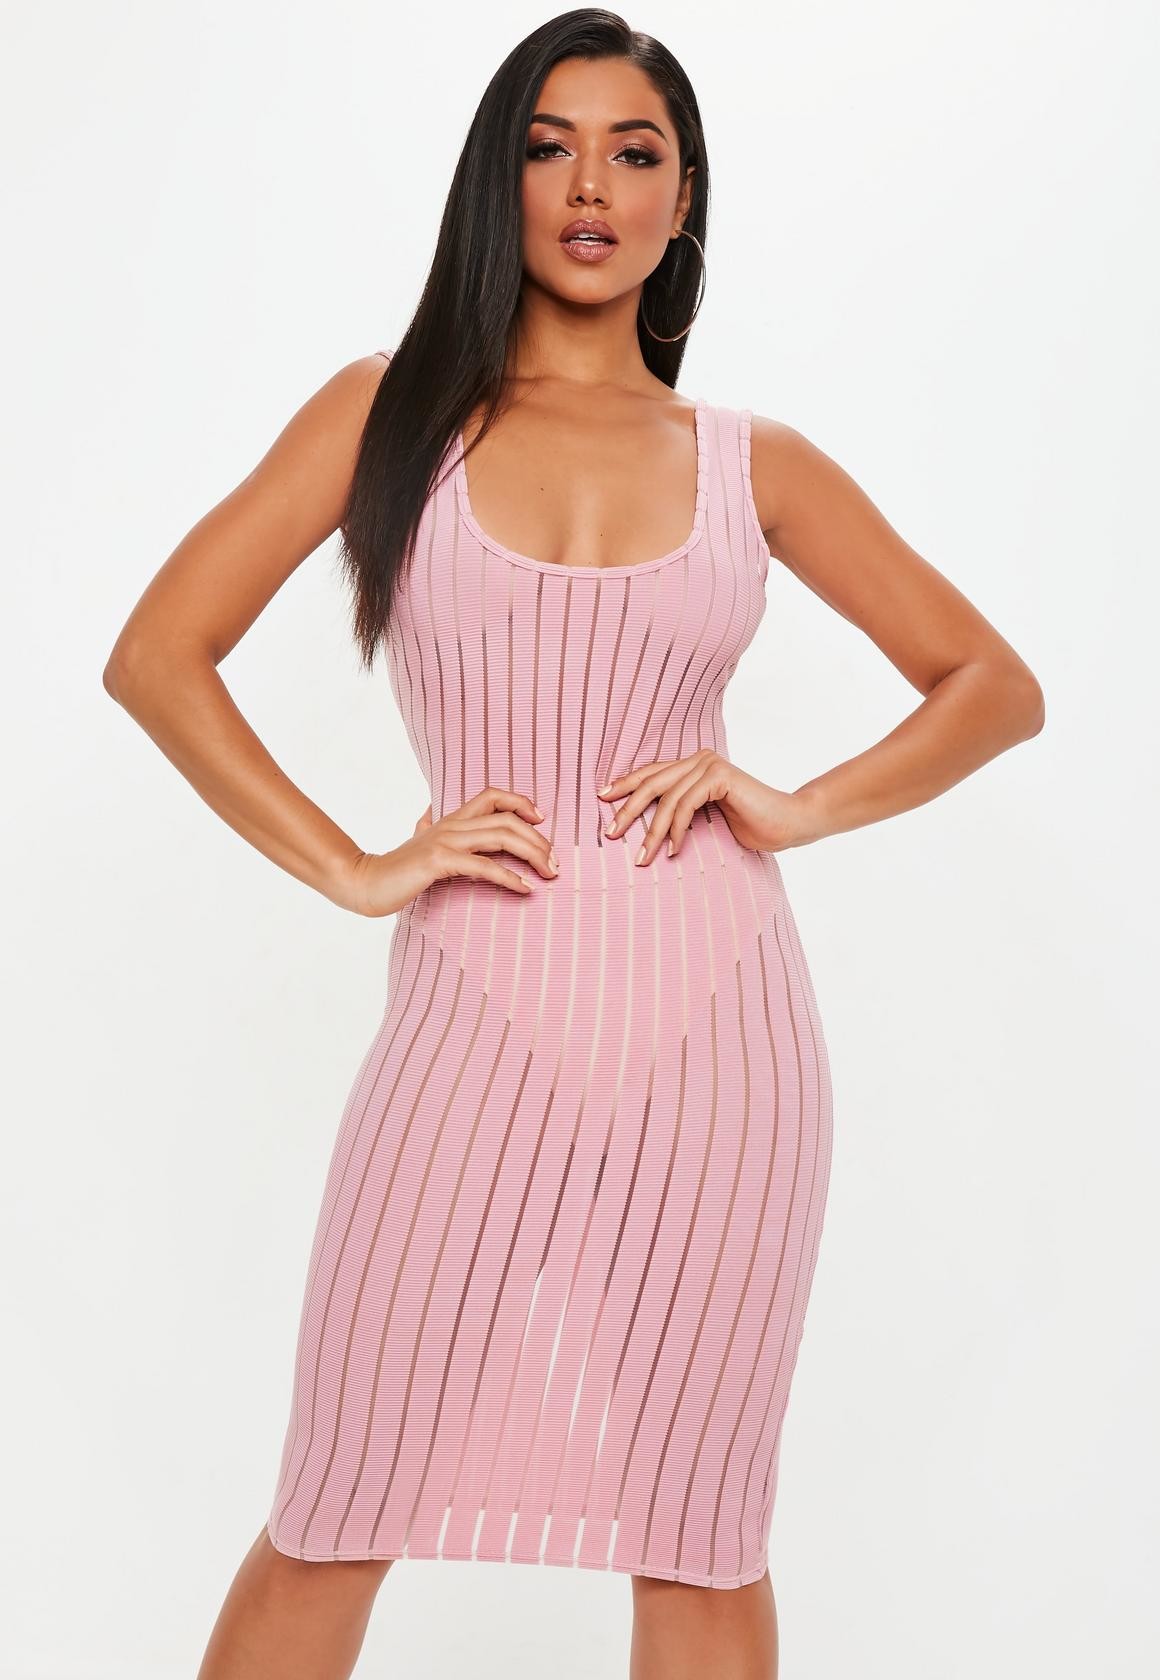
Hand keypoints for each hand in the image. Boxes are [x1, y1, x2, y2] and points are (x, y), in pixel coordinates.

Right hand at [333, 787, 558, 916]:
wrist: (366, 882)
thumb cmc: (396, 868)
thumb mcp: (416, 840)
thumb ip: (426, 825)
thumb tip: (428, 811)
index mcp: (451, 819)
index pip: (492, 796)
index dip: (521, 802)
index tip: (542, 821)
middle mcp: (452, 824)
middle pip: (507, 819)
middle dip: (539, 840)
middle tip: (555, 864)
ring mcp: (445, 841)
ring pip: (502, 836)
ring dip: (533, 855)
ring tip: (549, 874)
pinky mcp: (439, 861)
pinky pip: (483, 865)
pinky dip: (509, 877)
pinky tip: (525, 889)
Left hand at [598, 749, 824, 863]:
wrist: (789, 824)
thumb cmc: (751, 826)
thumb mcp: (705, 820)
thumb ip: (681, 814)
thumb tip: (646, 827)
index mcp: (694, 765)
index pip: (651, 774)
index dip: (625, 785)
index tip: (602, 799)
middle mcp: (699, 759)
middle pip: (651, 783)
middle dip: (626, 810)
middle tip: (609, 834)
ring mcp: (710, 765)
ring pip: (666, 798)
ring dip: (652, 831)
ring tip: (643, 857)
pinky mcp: (720, 776)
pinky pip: (685, 803)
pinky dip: (676, 829)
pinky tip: (673, 850)